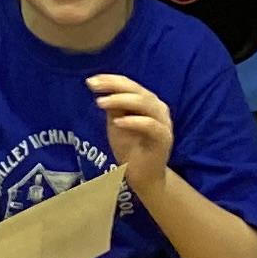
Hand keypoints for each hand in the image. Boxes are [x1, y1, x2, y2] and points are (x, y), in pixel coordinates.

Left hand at [88, 72, 175, 192]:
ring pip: (145, 104)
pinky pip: (150, 125)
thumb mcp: (117, 124)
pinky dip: (134, 121)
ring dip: (121, 100)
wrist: (143, 177)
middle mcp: (158, 109)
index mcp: (148, 102)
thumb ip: (114, 107)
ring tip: (101, 102)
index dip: (111, 80)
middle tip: (94, 86)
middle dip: (114, 86)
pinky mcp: (164, 138)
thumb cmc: (130, 149)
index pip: (130, 85)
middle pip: (138, 91)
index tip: (91, 81)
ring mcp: (163, 123)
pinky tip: (117, 122)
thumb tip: (102, 87)